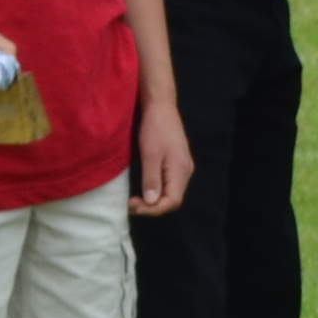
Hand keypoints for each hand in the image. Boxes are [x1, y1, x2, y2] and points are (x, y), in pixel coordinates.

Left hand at [130, 99, 193, 215]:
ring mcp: (183, 166)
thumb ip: (151, 179)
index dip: (153, 210)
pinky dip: (157, 190)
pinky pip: (170, 184)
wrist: (161, 107)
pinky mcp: (177, 162)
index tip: (133, 205)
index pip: (172, 201)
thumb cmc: (155, 129)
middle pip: (173, 199)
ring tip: (136, 198)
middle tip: (131, 203)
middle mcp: (186, 171)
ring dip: (154, 200)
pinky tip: (145, 187)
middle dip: (152, 206)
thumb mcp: (150, 155)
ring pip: (172, 192)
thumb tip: (151, 202)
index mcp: (181, 171)